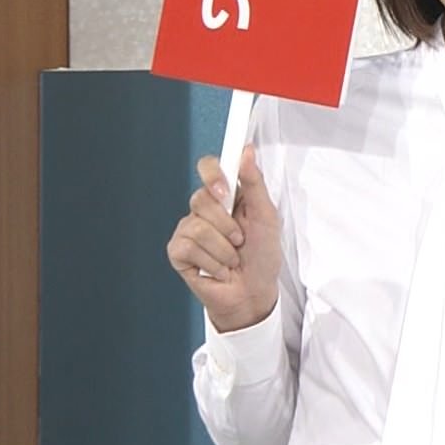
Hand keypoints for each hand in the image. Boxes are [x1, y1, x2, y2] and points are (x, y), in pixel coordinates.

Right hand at [165, 146, 281, 332]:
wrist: (253, 292)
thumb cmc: (262, 255)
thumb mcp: (266, 217)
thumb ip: (255, 184)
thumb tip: (247, 151)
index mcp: (227, 196)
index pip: (208, 168)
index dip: (212, 174)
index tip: (224, 189)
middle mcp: (205, 209)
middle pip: (201, 198)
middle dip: (227, 224)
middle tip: (240, 239)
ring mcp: (188, 229)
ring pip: (197, 225)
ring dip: (223, 248)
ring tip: (232, 258)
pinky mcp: (178, 251)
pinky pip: (188, 246)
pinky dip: (211, 261)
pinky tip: (218, 269)